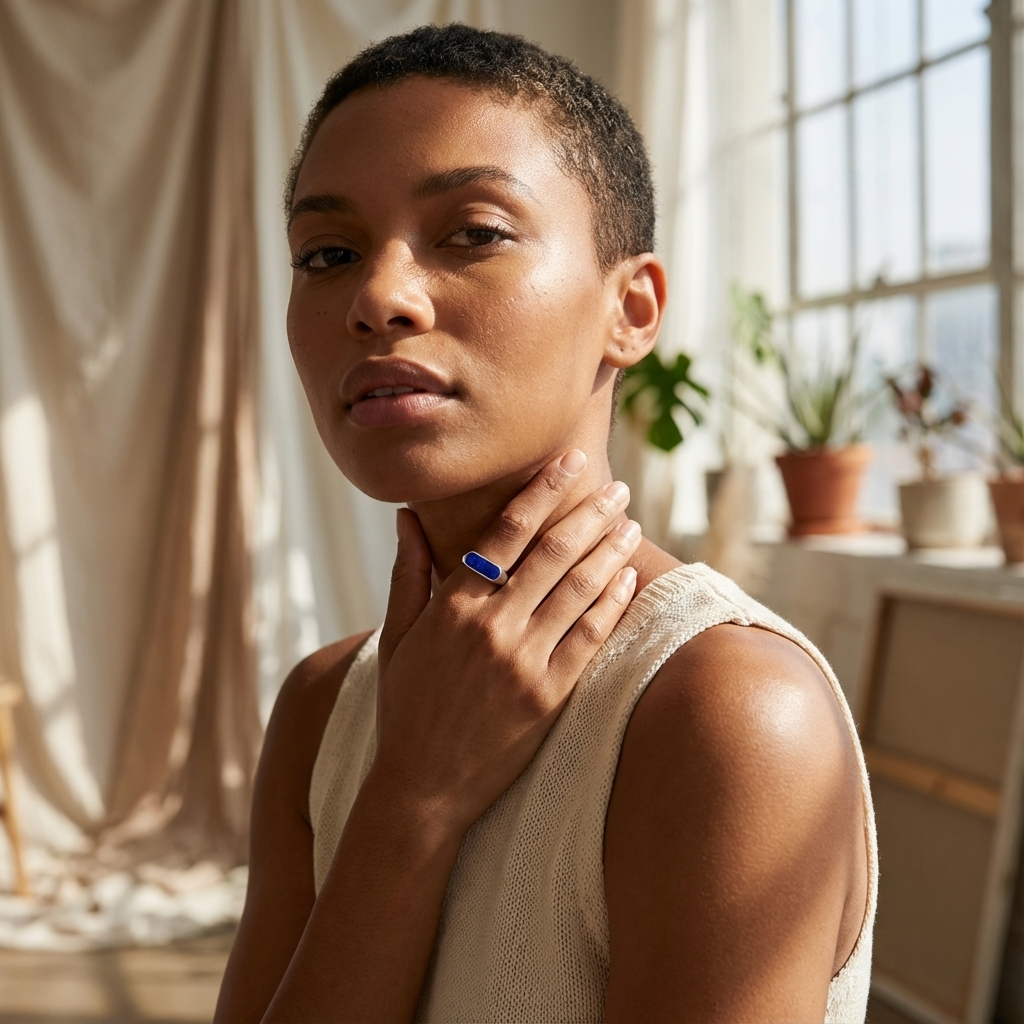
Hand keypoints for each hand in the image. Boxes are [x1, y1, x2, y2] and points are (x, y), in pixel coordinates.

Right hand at [372, 451, 639, 835]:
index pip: (506, 531)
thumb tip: (407, 516)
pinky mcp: (550, 696)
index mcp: (452, 606)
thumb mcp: (397, 636)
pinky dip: (611, 603)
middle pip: (552, 553)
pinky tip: (627, 578)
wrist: (422, 786)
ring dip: (609, 550)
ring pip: (578, 590)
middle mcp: (491, 627)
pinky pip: (590, 639)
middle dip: (589, 513)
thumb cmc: (405, 706)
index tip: (570, 464)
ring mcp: (523, 662)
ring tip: (631, 523)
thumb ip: (407, 572)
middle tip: (617, 487)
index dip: (544, 492)